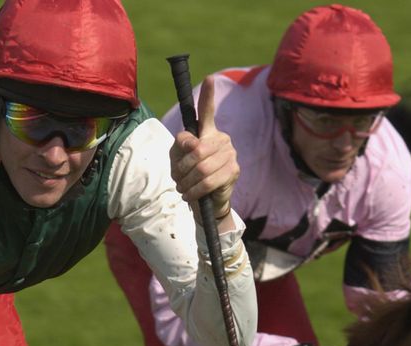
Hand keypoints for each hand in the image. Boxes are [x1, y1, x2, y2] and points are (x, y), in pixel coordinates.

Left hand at [169, 75, 238, 219]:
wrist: (204, 201)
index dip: (208, 95)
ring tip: (183, 188)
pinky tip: (190, 194)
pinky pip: (208, 180)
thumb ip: (181, 146)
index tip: (209, 78)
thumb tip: (193, 143)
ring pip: (201, 167)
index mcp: (206, 132)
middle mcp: (221, 138)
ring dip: (186, 181)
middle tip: (178, 178)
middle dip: (182, 168)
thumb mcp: (177, 159)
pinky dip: (194, 190)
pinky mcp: (233, 170)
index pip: (207, 112)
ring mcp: (230, 154)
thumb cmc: (188, 175)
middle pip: (196, 151)